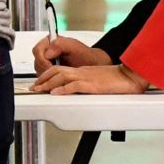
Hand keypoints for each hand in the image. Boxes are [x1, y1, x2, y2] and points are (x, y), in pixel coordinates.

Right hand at [31, 34, 110, 74]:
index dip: (43, 60)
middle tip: (57, 73)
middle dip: (46, 69)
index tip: (51, 66)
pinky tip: (59, 78)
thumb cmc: (85, 55)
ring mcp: (47, 61)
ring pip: (39, 70)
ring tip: (60, 75)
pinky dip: (50, 79)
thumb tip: (48, 52)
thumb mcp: (75, 46)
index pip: (38, 51)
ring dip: (48, 75)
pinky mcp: (49, 70)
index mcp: (50, 41)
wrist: (92, 65)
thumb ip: (61, 44)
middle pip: (37, 61)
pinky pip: (44, 77)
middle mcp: (47, 50)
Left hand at [32, 62, 151, 95]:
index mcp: (83, 71)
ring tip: (39, 90)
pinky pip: (74, 86)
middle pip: (57, 71)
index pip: (60, 70)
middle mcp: (82, 72)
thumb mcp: (98, 81)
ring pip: (62, 77)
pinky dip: (63, 89)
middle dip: (43, 79)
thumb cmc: (117, 79)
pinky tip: (56, 93)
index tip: (39, 83)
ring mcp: (86, 78)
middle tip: (33, 87)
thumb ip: (87, 84)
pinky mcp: (92, 85)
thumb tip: (78, 92)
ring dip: (48, 83)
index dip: (47, 76)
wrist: (130, 76)